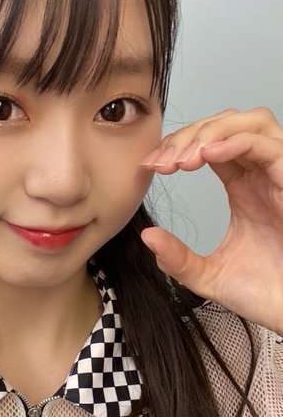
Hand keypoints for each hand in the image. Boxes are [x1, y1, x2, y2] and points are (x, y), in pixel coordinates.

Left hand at [140, 107, 282, 334]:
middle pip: (227, 124)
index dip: (177, 146)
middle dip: (189, 134)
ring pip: (251, 122)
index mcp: (243, 187)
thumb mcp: (208, 276)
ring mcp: (278, 176)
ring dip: (212, 130)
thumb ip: (178, 258)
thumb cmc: (265, 294)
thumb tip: (147, 236)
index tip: (150, 166)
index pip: (208, 145)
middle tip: (163, 161)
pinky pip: (267, 145)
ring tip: (185, 157)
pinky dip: (235, 142)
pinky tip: (207, 156)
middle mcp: (261, 176)